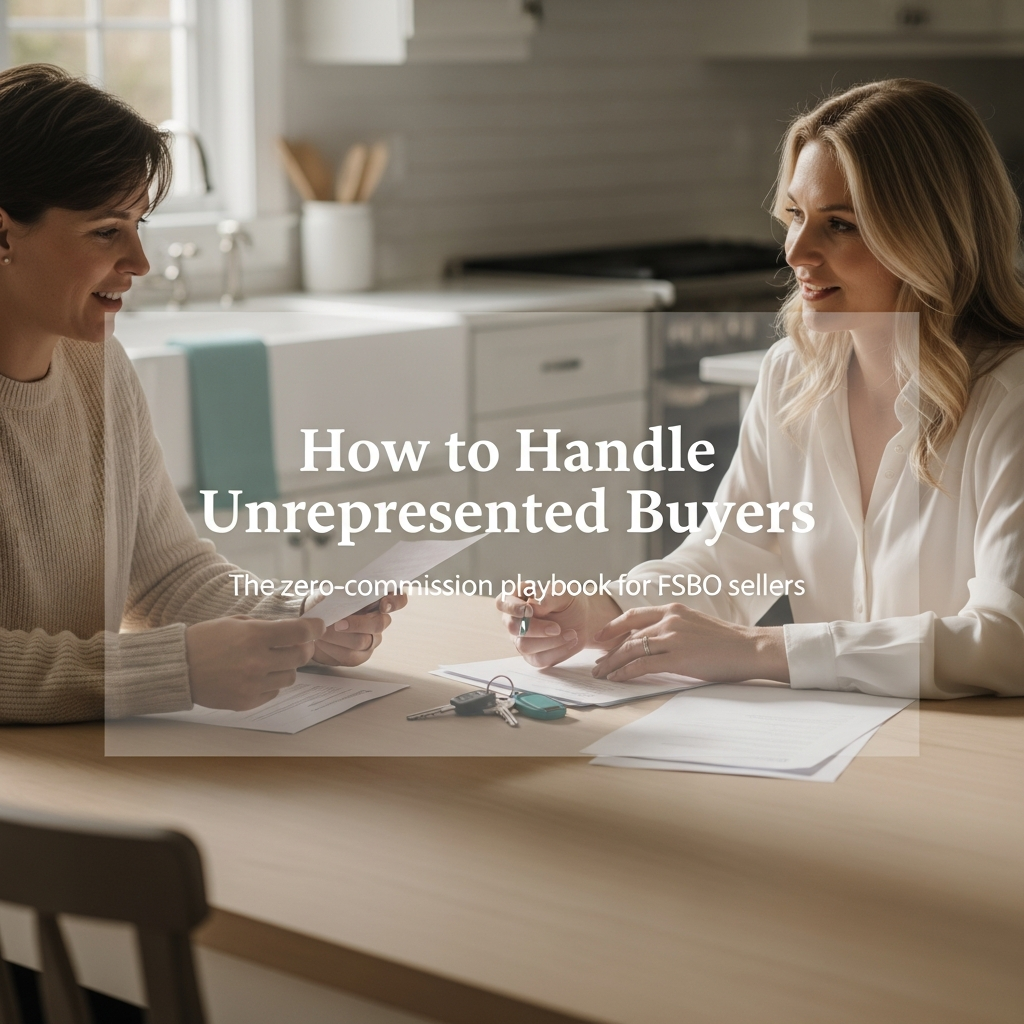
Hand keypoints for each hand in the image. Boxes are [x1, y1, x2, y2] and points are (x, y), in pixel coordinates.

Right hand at [184, 615, 324, 709]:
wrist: (178, 667)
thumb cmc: (206, 640)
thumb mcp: (236, 623)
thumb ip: (267, 626)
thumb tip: (294, 630)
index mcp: (255, 635)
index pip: (300, 632)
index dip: (315, 628)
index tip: (319, 626)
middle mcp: (257, 660)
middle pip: (301, 656)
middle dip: (303, 648)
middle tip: (297, 645)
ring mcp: (252, 684)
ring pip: (290, 677)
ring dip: (286, 667)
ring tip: (270, 661)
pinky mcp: (246, 701)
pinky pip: (274, 693)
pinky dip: (270, 684)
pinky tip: (255, 676)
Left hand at [305, 592, 408, 667]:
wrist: (312, 624)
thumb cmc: (325, 605)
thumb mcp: (330, 593)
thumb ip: (341, 593)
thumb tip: (344, 594)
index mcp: (376, 601)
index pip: (398, 600)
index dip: (395, 602)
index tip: (383, 604)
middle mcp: (378, 621)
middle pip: (379, 624)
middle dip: (358, 624)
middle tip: (337, 623)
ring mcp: (371, 639)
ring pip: (362, 641)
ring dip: (339, 636)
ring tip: (322, 631)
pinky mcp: (360, 656)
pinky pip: (350, 656)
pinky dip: (333, 648)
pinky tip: (322, 642)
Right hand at [495, 590, 623, 668]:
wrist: (582, 619)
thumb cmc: (568, 602)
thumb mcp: (563, 593)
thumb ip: (548, 596)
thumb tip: (534, 606)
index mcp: (517, 598)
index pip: (502, 602)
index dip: (512, 608)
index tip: (530, 610)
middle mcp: (514, 620)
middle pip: (513, 627)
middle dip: (536, 628)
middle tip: (557, 627)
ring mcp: (521, 639)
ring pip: (524, 646)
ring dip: (550, 642)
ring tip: (572, 634)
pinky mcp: (532, 655)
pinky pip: (538, 659)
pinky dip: (557, 651)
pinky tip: (570, 642)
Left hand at [591, 604, 789, 682]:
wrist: (750, 648)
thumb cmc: (726, 641)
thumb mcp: (694, 625)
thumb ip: (673, 629)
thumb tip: (652, 642)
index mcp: (673, 610)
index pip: (634, 615)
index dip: (613, 626)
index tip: (600, 637)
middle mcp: (669, 620)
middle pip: (629, 635)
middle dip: (609, 650)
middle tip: (598, 663)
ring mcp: (673, 638)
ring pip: (631, 650)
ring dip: (613, 663)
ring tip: (602, 674)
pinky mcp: (677, 658)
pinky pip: (642, 665)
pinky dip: (626, 672)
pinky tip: (618, 678)